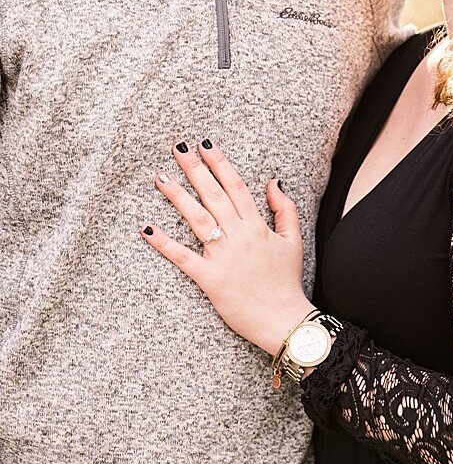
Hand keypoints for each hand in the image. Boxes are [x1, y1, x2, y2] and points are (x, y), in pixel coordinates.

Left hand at [141, 140, 313, 355]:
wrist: (283, 318)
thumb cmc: (287, 281)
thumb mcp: (293, 241)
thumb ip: (284, 209)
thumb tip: (273, 182)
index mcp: (257, 226)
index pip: (236, 186)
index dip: (219, 163)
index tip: (205, 145)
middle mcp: (239, 236)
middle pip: (213, 195)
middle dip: (194, 169)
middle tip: (177, 149)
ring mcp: (222, 256)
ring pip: (197, 219)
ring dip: (177, 196)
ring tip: (160, 177)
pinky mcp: (209, 278)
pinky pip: (182, 257)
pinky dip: (164, 243)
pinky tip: (147, 227)